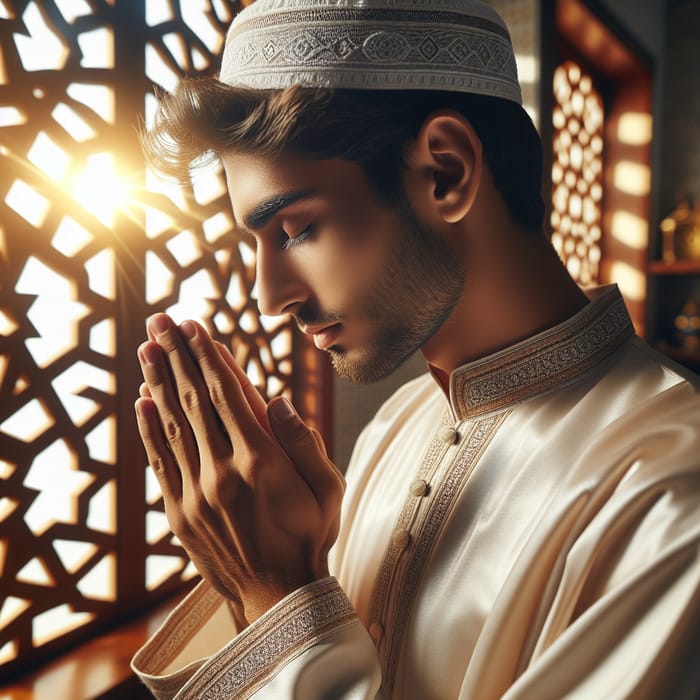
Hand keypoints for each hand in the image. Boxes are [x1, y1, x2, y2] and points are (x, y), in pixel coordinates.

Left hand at [135, 314, 343, 623]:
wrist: (277, 595)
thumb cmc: (309, 537)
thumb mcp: (327, 489)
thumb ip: (305, 442)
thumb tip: (277, 399)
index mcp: (261, 461)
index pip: (228, 394)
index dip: (210, 356)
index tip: (196, 326)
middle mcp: (222, 471)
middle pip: (195, 399)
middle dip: (176, 355)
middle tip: (161, 320)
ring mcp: (196, 492)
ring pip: (173, 423)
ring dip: (158, 381)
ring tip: (147, 346)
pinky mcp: (180, 511)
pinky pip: (161, 460)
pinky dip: (150, 428)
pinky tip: (142, 399)